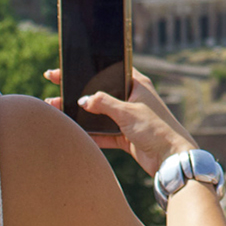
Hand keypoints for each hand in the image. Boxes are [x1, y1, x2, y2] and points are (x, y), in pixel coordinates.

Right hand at [43, 68, 195, 173]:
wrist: (171, 158)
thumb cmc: (156, 129)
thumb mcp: (128, 112)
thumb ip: (103, 103)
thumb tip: (82, 100)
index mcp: (137, 84)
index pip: (108, 70)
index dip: (87, 68)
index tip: (65, 67)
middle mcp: (132, 99)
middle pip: (100, 92)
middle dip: (77, 90)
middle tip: (53, 83)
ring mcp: (128, 118)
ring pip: (99, 113)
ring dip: (80, 113)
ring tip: (55, 107)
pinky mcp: (126, 136)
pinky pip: (102, 133)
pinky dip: (89, 133)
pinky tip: (71, 130)